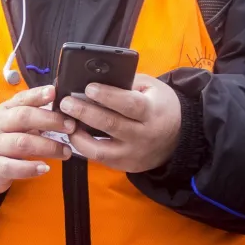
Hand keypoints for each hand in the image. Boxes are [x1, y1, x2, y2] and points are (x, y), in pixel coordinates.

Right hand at [0, 85, 74, 194]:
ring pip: (22, 143)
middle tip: (70, 126)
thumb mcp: (11, 122)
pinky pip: (14, 167)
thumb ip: (30, 111)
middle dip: (50, 121)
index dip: (38, 95)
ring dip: (48, 147)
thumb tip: (56, 98)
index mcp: (2, 112)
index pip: (21, 99)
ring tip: (66, 152)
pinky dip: (31, 168)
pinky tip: (45, 168)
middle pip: (23, 118)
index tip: (54, 93)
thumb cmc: (2, 141)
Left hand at [62, 74, 181, 173]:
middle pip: (111, 125)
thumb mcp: (150, 87)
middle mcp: (143, 136)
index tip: (89, 87)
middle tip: (65, 103)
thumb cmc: (160, 105)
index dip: (108, 96)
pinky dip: (84, 147)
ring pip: (101, 150)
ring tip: (65, 122)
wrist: (179, 137)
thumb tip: (95, 79)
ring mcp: (133, 154)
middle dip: (85, 113)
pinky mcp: (125, 166)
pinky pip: (100, 158)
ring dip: (79, 136)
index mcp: (151, 111)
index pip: (129, 105)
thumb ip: (126, 83)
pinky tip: (74, 133)